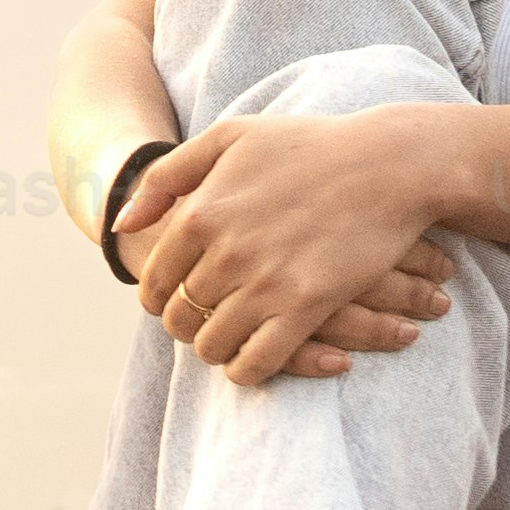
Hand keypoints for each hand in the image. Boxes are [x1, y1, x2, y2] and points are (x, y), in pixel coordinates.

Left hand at [116, 112, 456, 382]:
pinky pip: (257, 362)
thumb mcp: (229, 139)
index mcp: (202, 213)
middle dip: (185, 326)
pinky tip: (252, 361)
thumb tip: (122, 222)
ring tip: (226, 340)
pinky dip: (246, 370)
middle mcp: (227, 251)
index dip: (159, 299)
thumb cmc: (308, 146)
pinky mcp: (306, 306)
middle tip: (201, 323)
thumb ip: (167, 178)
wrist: (387, 164)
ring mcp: (266, 281)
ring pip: (212, 345)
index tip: (174, 301)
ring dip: (214, 350)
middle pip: (180, 317)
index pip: (156, 280)